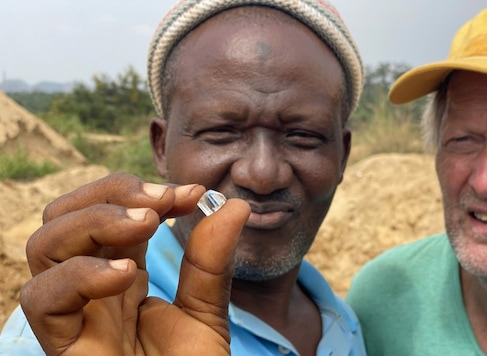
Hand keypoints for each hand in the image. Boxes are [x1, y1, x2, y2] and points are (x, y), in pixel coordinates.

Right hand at [19, 173, 249, 354]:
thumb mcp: (207, 314)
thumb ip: (212, 262)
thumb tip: (235, 204)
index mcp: (119, 279)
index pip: (107, 214)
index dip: (141, 192)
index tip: (193, 194)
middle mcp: (90, 292)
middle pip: (64, 218)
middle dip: (110, 194)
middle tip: (161, 202)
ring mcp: (75, 318)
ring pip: (43, 246)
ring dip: (95, 220)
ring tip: (146, 224)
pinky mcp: (66, 349)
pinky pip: (41, 301)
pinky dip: (78, 275)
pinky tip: (126, 273)